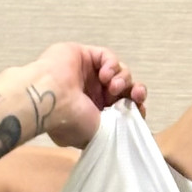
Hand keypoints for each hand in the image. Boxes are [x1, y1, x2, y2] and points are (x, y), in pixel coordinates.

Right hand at [33, 42, 147, 147]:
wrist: (51, 101)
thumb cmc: (70, 122)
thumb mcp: (98, 136)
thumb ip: (115, 132)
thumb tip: (127, 133)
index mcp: (95, 113)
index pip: (124, 107)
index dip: (136, 107)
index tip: (140, 110)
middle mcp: (92, 93)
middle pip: (125, 89)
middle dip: (134, 92)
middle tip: (136, 95)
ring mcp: (87, 74)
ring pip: (118, 72)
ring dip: (122, 79)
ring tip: (112, 87)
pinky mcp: (83, 55)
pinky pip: (106, 56)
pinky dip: (111, 64)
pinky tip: (104, 75)